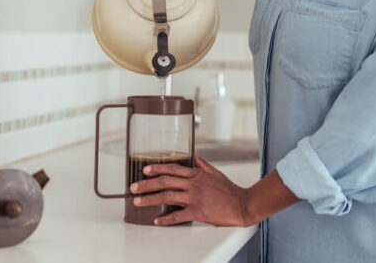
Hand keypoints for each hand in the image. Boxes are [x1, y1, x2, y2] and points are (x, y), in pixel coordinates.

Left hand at [129, 154, 252, 226]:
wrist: (242, 204)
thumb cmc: (229, 190)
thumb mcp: (215, 173)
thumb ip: (202, 164)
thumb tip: (192, 155)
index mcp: (197, 174)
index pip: (173, 169)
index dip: (158, 168)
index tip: (145, 170)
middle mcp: (194, 184)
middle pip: (166, 182)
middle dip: (147, 184)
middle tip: (134, 187)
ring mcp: (195, 198)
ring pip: (168, 196)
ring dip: (150, 199)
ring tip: (138, 202)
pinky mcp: (198, 212)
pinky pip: (178, 216)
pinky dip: (166, 219)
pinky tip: (157, 221)